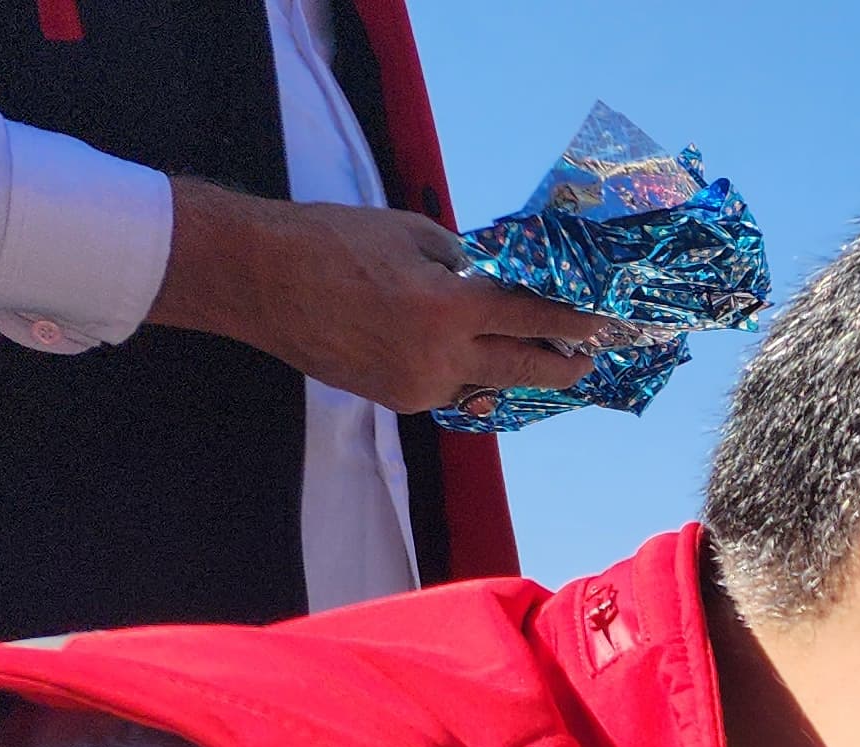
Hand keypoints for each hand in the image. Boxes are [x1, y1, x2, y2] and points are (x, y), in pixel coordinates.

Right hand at [148, 184, 618, 413]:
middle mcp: (441, 356)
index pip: (532, 320)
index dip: (572, 324)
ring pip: (483, 382)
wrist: (258, 278)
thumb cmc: (331, 241)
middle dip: (559, 366)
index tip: (601, 327)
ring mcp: (418, 384)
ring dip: (507, 369)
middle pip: (522, 370)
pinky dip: (460, 371)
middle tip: (586, 362)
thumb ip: (460, 263)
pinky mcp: (396, 400)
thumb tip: (494, 281)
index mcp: (449, 307)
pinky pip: (445, 386)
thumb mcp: (410, 234)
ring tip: (533, 358)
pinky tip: (466, 358)